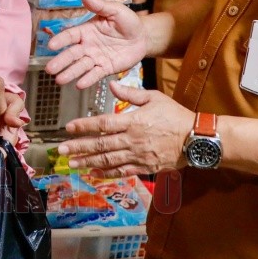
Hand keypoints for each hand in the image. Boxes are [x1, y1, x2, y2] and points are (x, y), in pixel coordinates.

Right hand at [44, 0, 146, 88]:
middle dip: (60, 61)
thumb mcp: (115, 10)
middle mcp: (88, 45)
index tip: (51, 45)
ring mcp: (96, 58)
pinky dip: (87, 79)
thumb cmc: (127, 21)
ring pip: (81, 66)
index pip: (70, 35)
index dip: (61, 40)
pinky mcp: (106, 68)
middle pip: (72, 54)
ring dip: (70, 73)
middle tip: (49, 69)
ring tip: (59, 80)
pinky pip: (95, 74)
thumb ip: (99, 6)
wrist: (143, 37)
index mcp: (87, 30)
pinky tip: (79, 85)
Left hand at [56, 82, 192, 175]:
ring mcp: (138, 155)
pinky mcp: (144, 166)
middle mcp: (132, 140)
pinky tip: (93, 173)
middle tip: (61, 149)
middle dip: (79, 147)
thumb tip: (111, 85)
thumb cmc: (175, 115)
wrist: (195, 138)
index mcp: (133, 121)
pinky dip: (107, 173)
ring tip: (72, 163)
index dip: (84, 126)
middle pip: (100, 145)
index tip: (68, 127)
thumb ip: (130, 93)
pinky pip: (122, 171)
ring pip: (108, 160)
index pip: (103, 124)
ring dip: (88, 162)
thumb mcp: (154, 98)